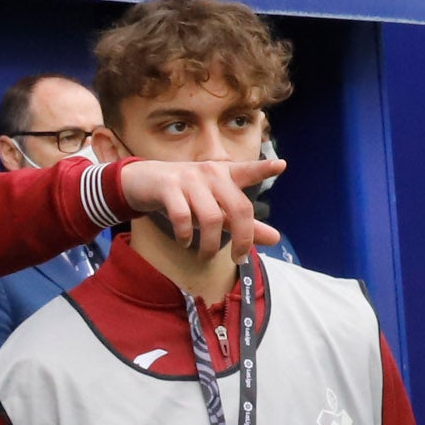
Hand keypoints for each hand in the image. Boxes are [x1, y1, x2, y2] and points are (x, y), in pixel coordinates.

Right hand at [106, 155, 285, 255]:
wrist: (143, 181)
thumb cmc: (187, 195)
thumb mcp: (217, 208)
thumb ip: (244, 223)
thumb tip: (276, 239)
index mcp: (225, 175)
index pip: (248, 171)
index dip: (263, 170)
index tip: (281, 166)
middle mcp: (211, 174)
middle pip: (238, 207)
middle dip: (243, 238)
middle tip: (239, 258)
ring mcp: (189, 180)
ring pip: (211, 217)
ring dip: (210, 244)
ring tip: (205, 255)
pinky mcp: (168, 188)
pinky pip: (182, 216)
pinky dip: (185, 235)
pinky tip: (184, 242)